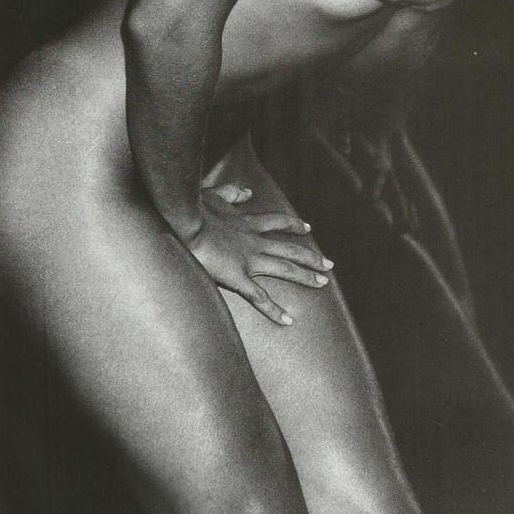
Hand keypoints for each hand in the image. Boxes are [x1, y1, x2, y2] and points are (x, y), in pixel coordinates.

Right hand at [189, 184, 332, 325]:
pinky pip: (260, 298)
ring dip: (306, 276)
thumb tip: (248, 192)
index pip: (278, 222)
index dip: (294, 225)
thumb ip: (233, 192)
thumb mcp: (215, 194)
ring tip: (323, 283)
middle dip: (312, 257)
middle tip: (329, 264)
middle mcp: (255, 241)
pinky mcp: (238, 277)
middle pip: (291, 249)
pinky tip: (288, 321)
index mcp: (248, 223)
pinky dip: (275, 311)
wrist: (184, 222)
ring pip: (285, 269)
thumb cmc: (194, 209)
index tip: (308, 228)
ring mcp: (249, 260)